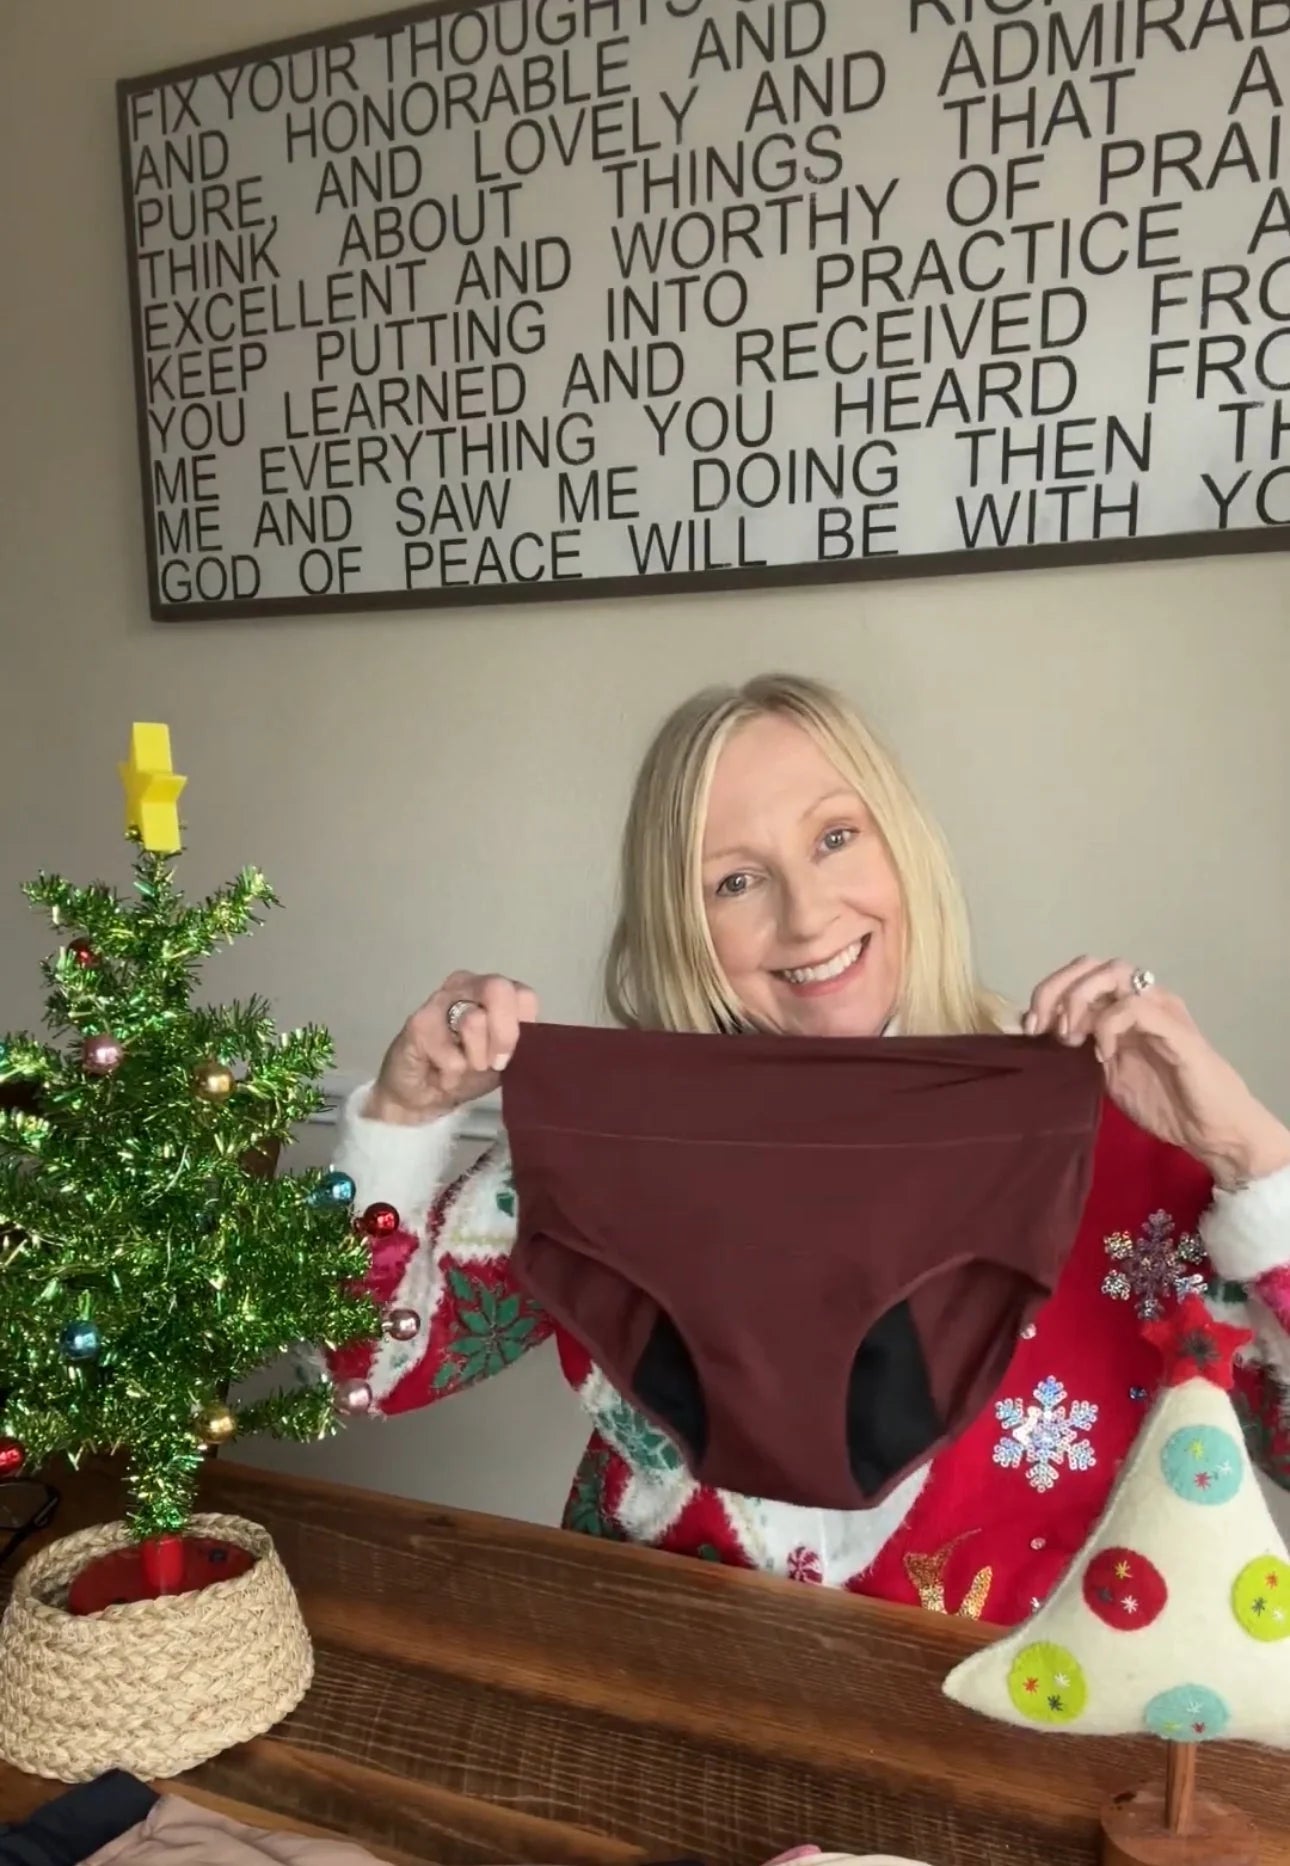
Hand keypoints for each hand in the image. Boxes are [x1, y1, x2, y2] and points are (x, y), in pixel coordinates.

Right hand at [366, 971, 538, 1125]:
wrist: (422, 1095)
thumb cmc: (467, 1072)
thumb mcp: (504, 1060)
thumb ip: (522, 1044)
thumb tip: (538, 1042)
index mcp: (495, 993)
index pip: (524, 996)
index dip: (522, 1030)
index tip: (511, 1056)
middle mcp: (468, 985)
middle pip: (499, 990)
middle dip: (503, 1035)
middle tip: (494, 1064)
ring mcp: (441, 999)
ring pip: (474, 1020)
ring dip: (474, 1060)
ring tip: (461, 1068)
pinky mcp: (418, 1021)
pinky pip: (451, 1053)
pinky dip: (452, 1074)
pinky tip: (441, 1073)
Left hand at [1026, 957, 1289, 1188]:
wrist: (1211, 1130)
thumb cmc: (1163, 1103)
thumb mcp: (1105, 1074)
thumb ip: (1078, 1050)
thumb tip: (1035, 1036)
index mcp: (1122, 1007)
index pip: (1080, 974)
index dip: (1048, 992)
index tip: (1028, 1028)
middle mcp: (1142, 998)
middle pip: (1091, 964)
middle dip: (1056, 989)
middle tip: (1042, 1027)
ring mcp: (1161, 1010)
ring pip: (1115, 973)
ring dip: (1080, 1000)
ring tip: (1070, 1037)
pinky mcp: (1176, 1029)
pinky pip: (1136, 1007)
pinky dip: (1109, 1024)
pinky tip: (1102, 1053)